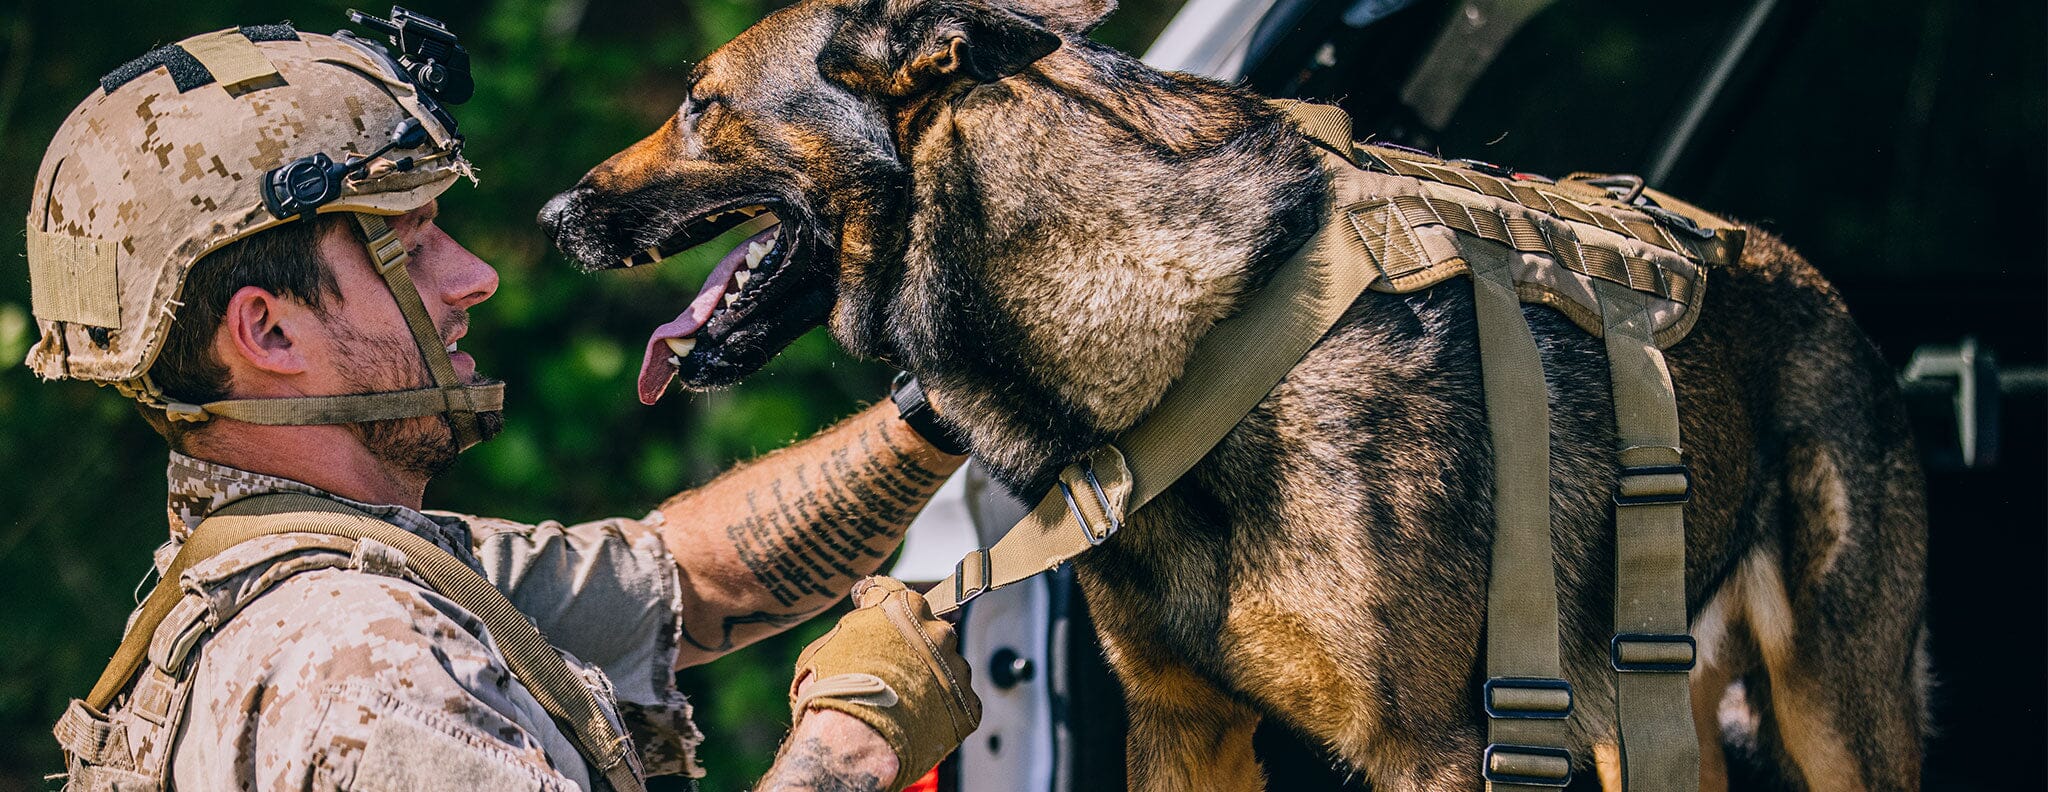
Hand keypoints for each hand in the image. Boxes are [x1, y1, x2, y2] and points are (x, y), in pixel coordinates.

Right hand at [790, 576, 979, 788]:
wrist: (851, 741)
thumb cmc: (830, 690)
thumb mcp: (827, 643)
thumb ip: (855, 626)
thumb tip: (861, 623)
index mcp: (902, 606)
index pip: (895, 594)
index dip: (881, 607)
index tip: (875, 614)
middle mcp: (937, 630)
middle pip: (928, 631)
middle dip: (912, 647)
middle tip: (889, 671)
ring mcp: (956, 667)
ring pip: (947, 668)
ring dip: (930, 680)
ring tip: (902, 704)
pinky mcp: (968, 704)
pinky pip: (958, 703)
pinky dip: (942, 712)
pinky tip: (917, 723)